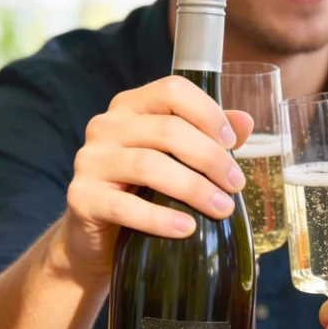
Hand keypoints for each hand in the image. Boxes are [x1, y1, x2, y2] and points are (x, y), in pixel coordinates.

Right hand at [57, 75, 253, 282]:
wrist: (99, 237)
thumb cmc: (143, 191)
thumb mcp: (177, 160)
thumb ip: (208, 137)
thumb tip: (246, 121)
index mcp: (131, 107)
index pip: (172, 90)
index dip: (207, 112)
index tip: (232, 143)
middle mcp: (106, 125)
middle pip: (167, 130)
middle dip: (210, 158)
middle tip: (236, 185)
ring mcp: (90, 160)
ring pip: (148, 165)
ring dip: (193, 188)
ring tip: (222, 209)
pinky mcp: (81, 197)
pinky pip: (124, 206)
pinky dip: (160, 218)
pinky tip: (186, 228)